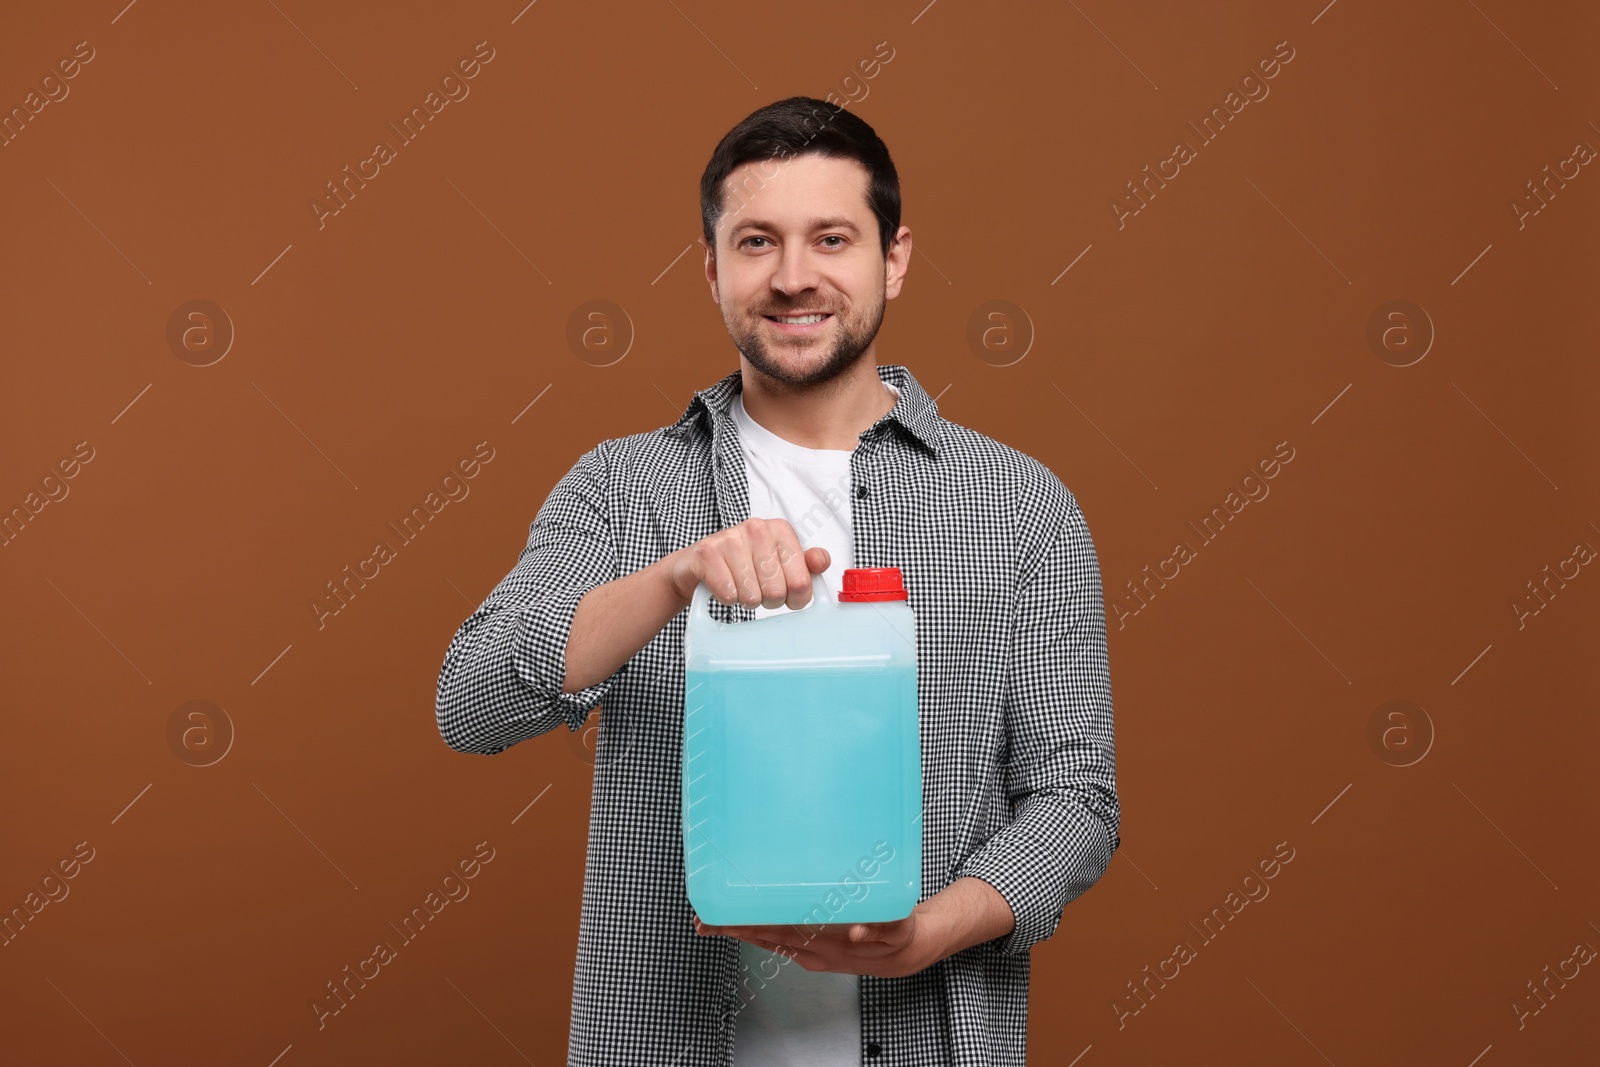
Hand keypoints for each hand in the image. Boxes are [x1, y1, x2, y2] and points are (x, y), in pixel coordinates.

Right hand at [666, 517, 829, 611]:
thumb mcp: (779, 562)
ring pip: (752, 596)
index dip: (794, 598)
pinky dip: (727, 598)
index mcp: (781, 529)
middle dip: (768, 600)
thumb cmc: (744, 563)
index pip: (801, 582)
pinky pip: (728, 594)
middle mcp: (757, 528)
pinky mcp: (707, 552)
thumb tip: (821, 561)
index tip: (785, 592)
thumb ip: (805, 564)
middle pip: (777, 591)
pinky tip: (724, 584)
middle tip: (757, 589)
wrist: (699, 564)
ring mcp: (730, 538)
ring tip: (740, 585)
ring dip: (746, 600)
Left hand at [692, 907, 936, 978]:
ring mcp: (808, 952)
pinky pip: (778, 940)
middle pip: (764, 937)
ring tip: (712, 923)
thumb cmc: (896, 934)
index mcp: (825, 943)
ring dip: (739, 931)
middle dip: (732, 929)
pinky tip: (744, 923)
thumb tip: (860, 929)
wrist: (902, 954)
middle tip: (702, 921)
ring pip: (767, 940)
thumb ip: (880, 926)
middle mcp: (811, 950)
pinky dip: (758, 931)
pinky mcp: (810, 949)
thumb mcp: (897, 928)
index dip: (749, 925)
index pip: (779, 931)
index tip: (724, 920)